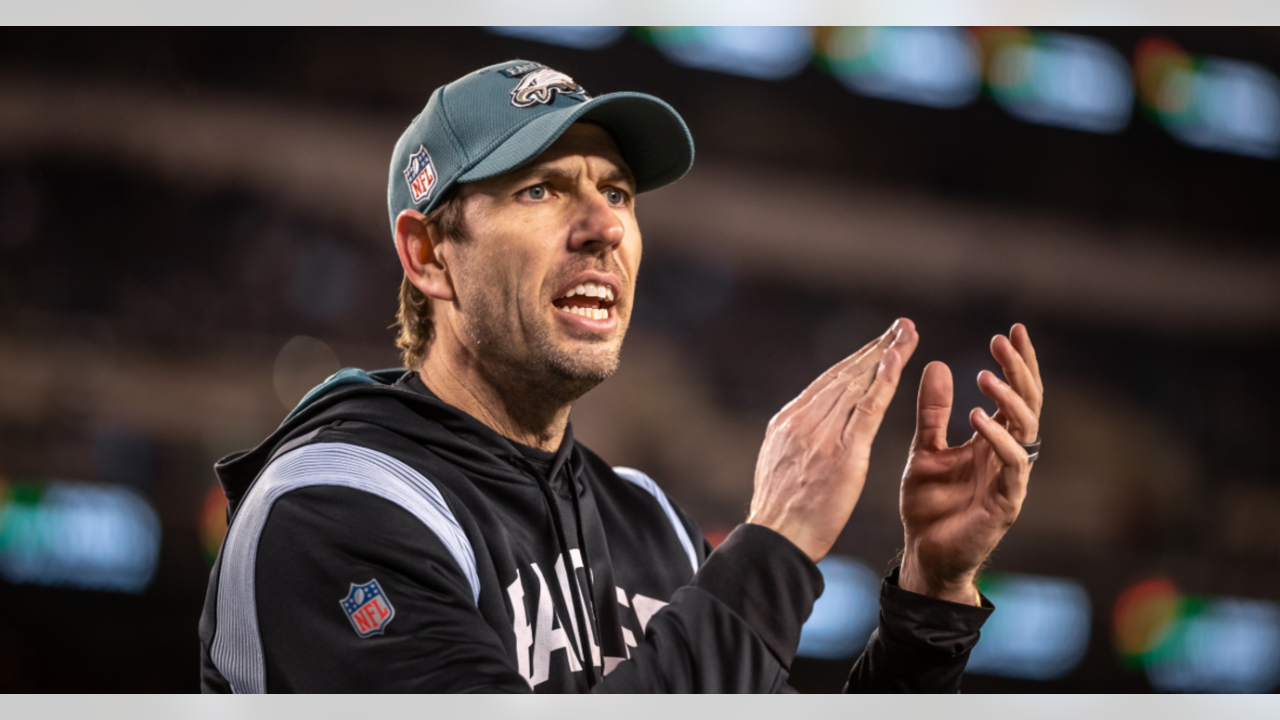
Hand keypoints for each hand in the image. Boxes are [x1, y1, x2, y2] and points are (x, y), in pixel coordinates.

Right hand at [747, 319, 918, 562]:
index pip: (827, 383)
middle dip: (875, 348)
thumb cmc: (780, 516)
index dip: (855, 361)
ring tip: (908, 333)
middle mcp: (802, 419)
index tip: (877, 345)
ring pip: (858, 383)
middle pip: (845, 375)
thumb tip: (805, 431)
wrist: (776, 540)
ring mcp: (821, 433)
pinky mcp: (842, 451)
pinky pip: (867, 407)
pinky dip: (883, 380)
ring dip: (886, 355)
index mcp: (787, 422)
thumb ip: (796, 444)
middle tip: (901, 325)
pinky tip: (897, 360)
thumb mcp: (779, 468)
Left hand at [899, 324, 1042, 603]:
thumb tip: (939, 364)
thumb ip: (932, 412)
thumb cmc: (929, 505)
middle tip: (1003, 339)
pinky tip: (978, 417)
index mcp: (991, 439)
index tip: (1009, 329)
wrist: (923, 553)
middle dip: (1020, 369)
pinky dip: (997, 438)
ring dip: (1009, 399)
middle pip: (1028, 403)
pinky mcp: (1006, 501)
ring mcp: (1011, 477)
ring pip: (1025, 429)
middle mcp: (1007, 454)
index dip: (1016, 362)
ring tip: (986, 374)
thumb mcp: (924, 449)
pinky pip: (1011, 464)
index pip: (1013, 393)